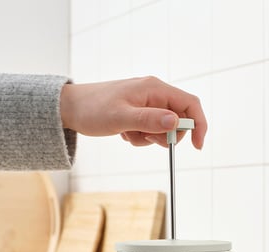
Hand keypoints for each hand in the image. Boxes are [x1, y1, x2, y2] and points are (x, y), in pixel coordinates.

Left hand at [60, 75, 206, 148]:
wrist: (70, 108)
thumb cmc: (93, 109)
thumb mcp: (122, 117)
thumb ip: (150, 120)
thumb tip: (176, 122)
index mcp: (155, 89)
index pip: (190, 104)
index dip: (198, 125)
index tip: (197, 146)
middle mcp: (155, 93)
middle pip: (179, 120)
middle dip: (166, 136)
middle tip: (146, 138)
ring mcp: (148, 103)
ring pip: (165, 129)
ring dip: (150, 138)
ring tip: (128, 133)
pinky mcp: (140, 113)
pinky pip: (151, 131)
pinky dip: (141, 137)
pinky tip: (124, 133)